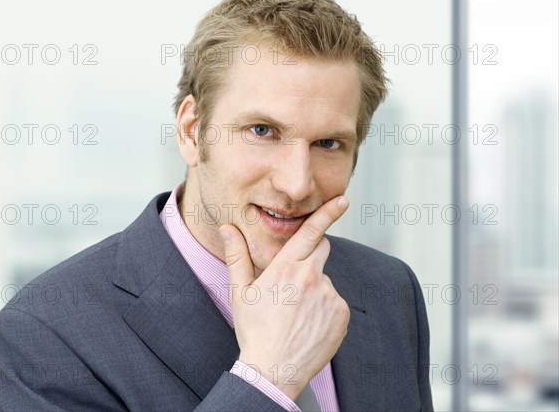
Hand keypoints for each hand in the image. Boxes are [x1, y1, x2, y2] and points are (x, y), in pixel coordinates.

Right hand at [219, 196, 350, 400]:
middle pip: (321, 250)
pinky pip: (334, 300)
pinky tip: (307, 323)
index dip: (327, 213)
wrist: (274, 370)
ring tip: (295, 312)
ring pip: (324, 278)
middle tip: (291, 280)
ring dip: (314, 287)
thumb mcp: (240, 292)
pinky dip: (324, 307)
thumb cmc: (254, 330)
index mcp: (286, 268)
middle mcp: (312, 277)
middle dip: (310, 254)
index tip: (342, 200)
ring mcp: (329, 296)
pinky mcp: (341, 314)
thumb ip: (237, 256)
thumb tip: (228, 228)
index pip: (310, 232)